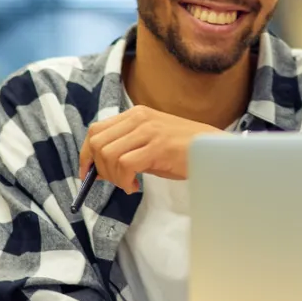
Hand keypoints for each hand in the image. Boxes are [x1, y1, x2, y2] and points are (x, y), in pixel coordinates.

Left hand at [79, 106, 222, 192]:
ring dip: (113, 176)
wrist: (215, 151)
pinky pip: (124, 165)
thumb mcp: (151, 142)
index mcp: (136, 114)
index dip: (86, 154)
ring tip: (128, 183)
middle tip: (115, 181)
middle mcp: (139, 118)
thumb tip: (98, 168)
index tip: (87, 173)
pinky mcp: (157, 146)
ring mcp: (149, 131)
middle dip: (98, 168)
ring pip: (108, 155)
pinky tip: (136, 186)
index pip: (96, 130)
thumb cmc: (184, 150)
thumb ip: (126, 147)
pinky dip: (124, 181)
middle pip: (97, 143)